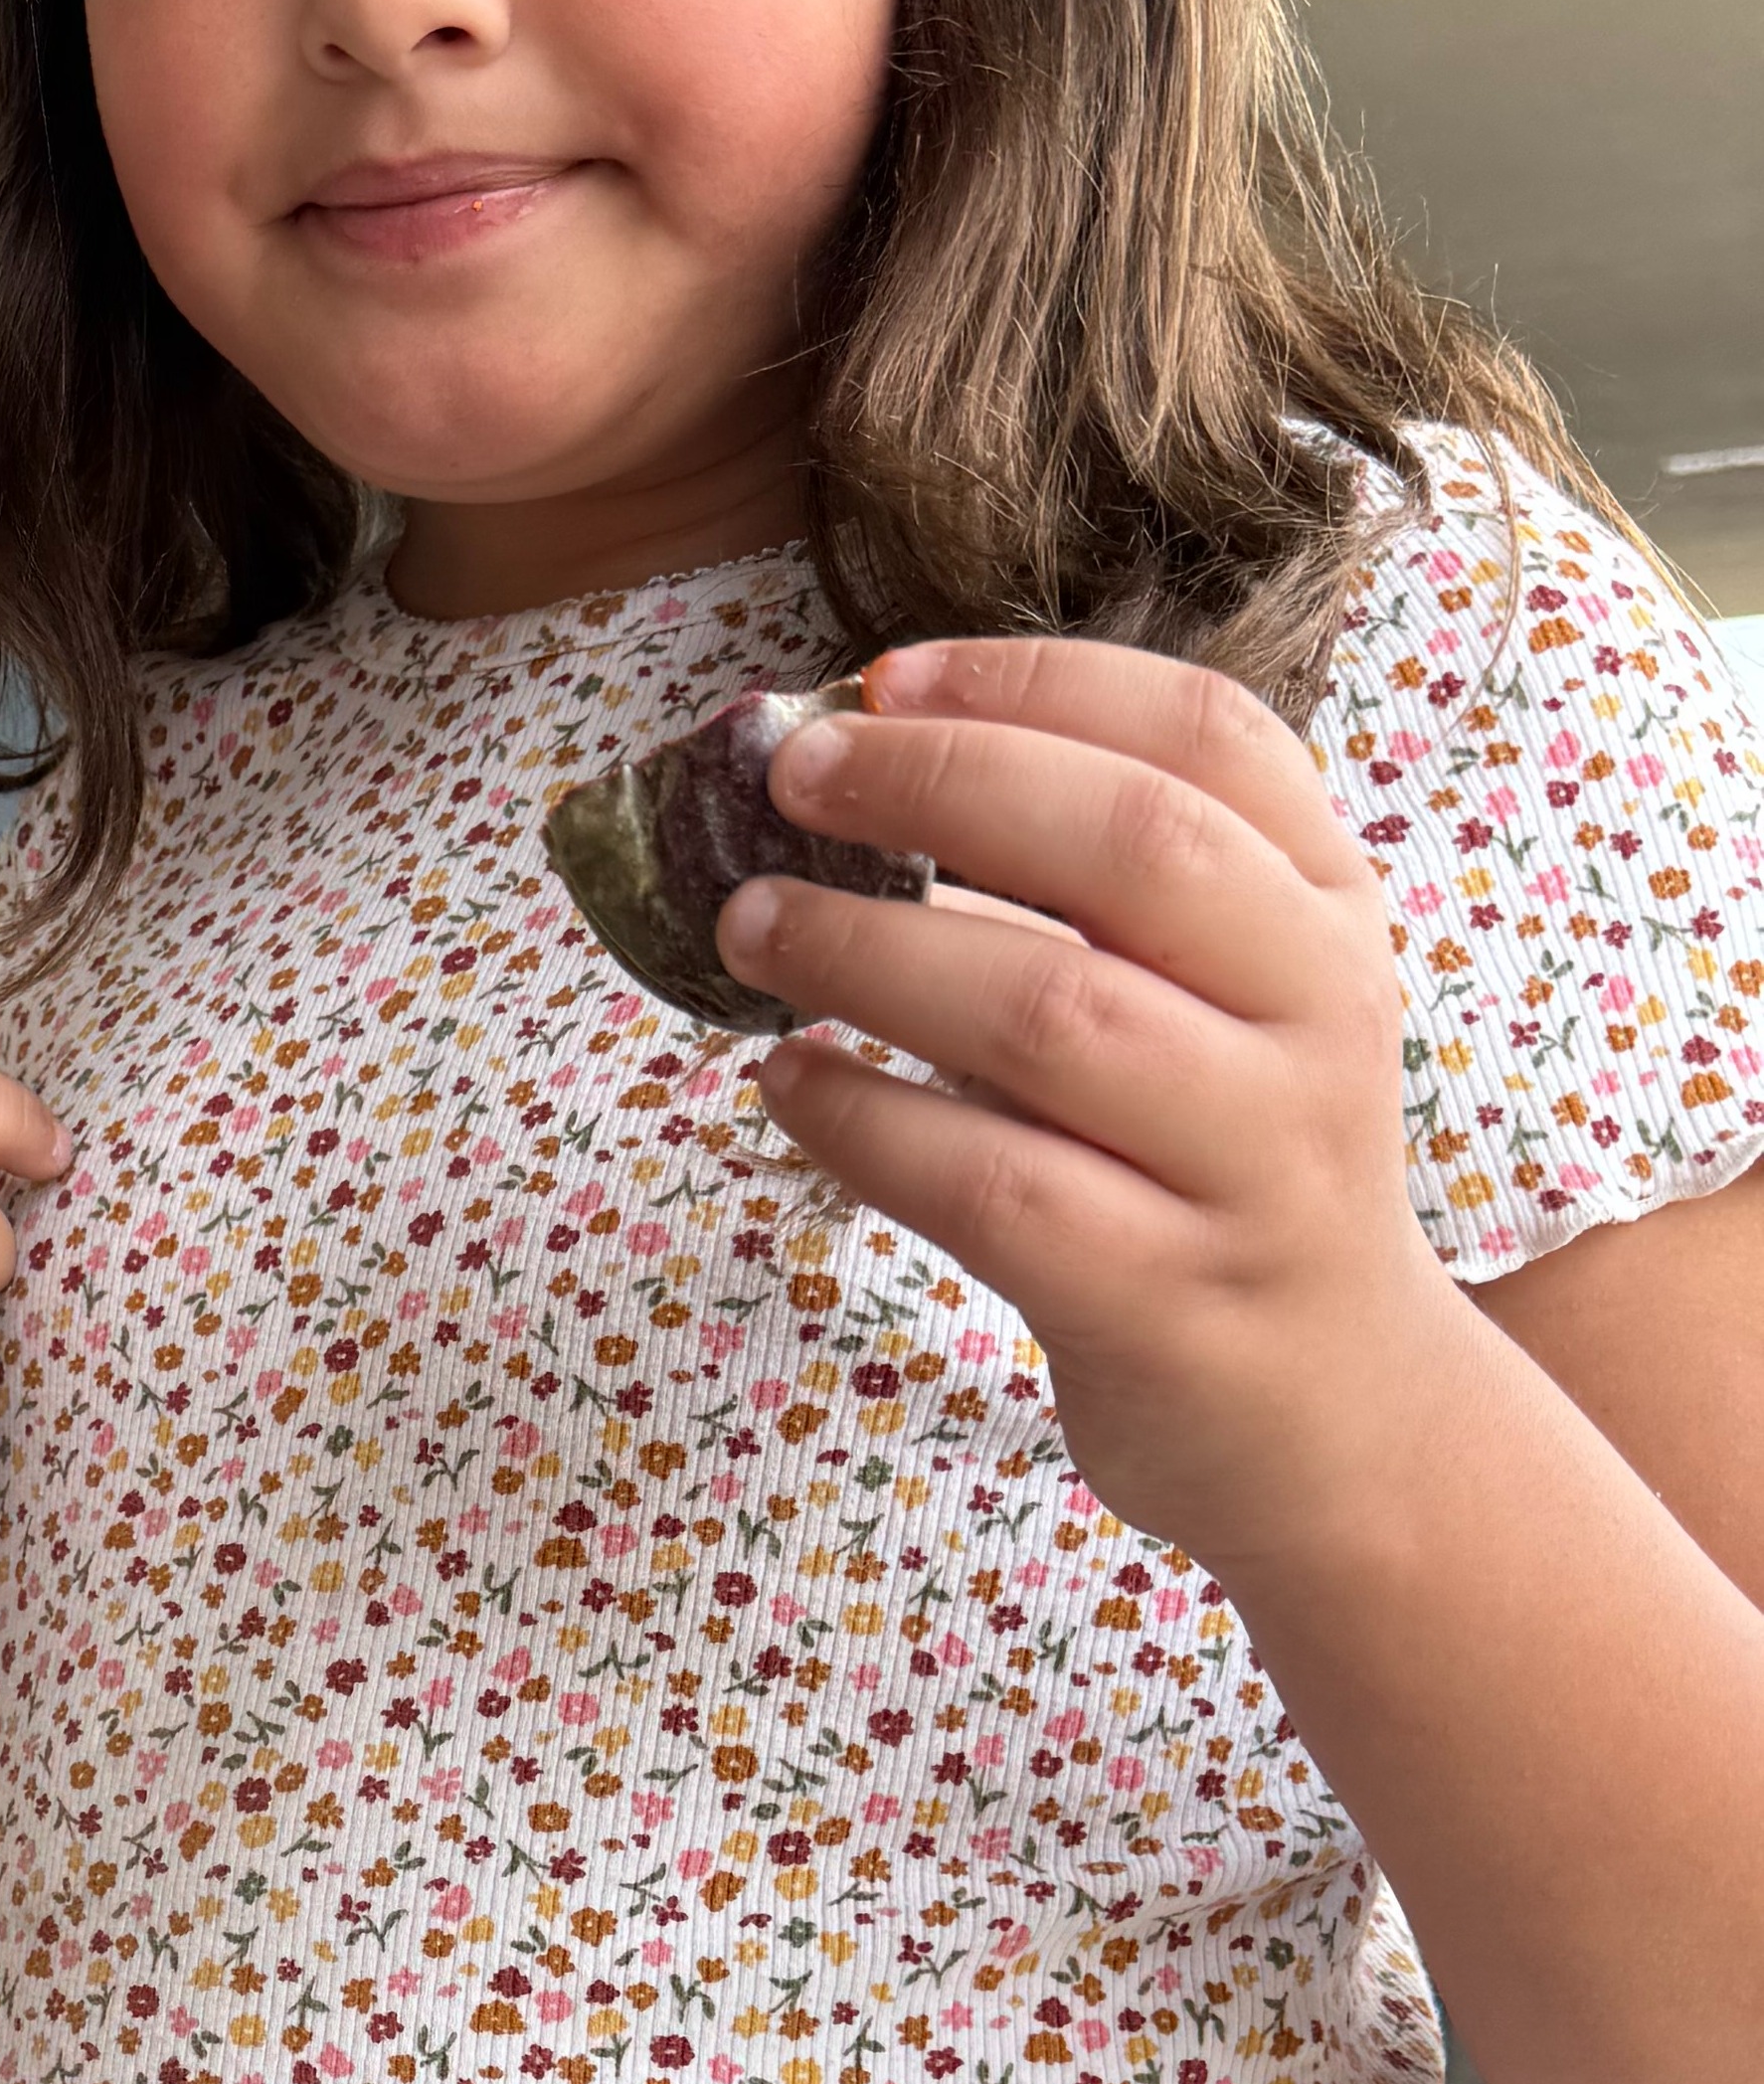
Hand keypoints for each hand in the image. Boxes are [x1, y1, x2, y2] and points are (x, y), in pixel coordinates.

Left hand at [714, 635, 1482, 1570]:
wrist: (1333, 1410)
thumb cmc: (1212, 1157)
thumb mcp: (1213, 992)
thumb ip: (1083, 880)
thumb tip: (848, 755)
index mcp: (1327, 909)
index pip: (1209, 736)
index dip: (1039, 681)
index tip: (884, 674)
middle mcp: (1320, 1020)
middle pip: (1138, 849)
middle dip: (942, 787)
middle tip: (791, 775)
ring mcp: (1256, 1167)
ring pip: (1054, 1018)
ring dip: (872, 952)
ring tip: (750, 924)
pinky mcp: (1169, 1302)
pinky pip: (995, 1186)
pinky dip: (865, 1122)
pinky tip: (785, 1084)